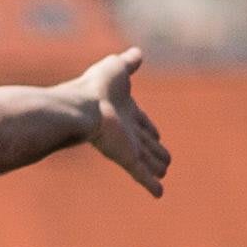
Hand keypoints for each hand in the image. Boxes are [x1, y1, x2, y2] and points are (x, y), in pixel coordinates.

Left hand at [70, 47, 167, 196]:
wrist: (81, 106)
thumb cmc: (95, 87)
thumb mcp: (116, 68)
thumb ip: (128, 62)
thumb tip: (137, 52)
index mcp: (125, 111)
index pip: (142, 122)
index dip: (149, 128)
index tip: (157, 134)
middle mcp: (127, 130)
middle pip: (146, 143)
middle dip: (156, 150)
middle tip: (166, 159)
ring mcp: (127, 146)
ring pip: (147, 159)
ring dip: (156, 167)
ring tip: (163, 172)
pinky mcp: (125, 157)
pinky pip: (141, 174)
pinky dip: (151, 184)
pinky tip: (159, 194)